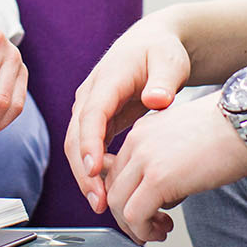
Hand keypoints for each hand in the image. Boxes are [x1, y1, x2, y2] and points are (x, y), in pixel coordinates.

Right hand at [65, 15, 192, 215]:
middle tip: (100, 201)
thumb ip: (164, 80)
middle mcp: (91, 94)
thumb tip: (157, 100)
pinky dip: (94, 169)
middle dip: (84, 170)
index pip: (91, 114)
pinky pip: (88, 147)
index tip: (95, 169)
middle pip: (75, 135)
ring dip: (86, 175)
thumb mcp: (170, 61)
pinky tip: (108, 190)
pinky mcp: (97, 118)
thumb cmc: (163, 50)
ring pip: (76, 145)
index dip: (89, 143)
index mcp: (107, 78)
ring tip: (102, 204)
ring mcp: (91, 107)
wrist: (154, 42)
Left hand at [102, 96, 246, 243]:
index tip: (142, 210)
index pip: (118, 170)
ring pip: (118, 203)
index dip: (127, 195)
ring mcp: (145, 159)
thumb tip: (164, 194)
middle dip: (126, 214)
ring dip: (134, 226)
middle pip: (113, 187)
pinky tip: (162, 230)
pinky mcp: (158, 178)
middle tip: (148, 227)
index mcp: (143, 130)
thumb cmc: (231, 130)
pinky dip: (144, 230)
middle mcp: (137, 141)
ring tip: (157, 232)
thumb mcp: (185, 140)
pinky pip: (135, 214)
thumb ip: (167, 160)